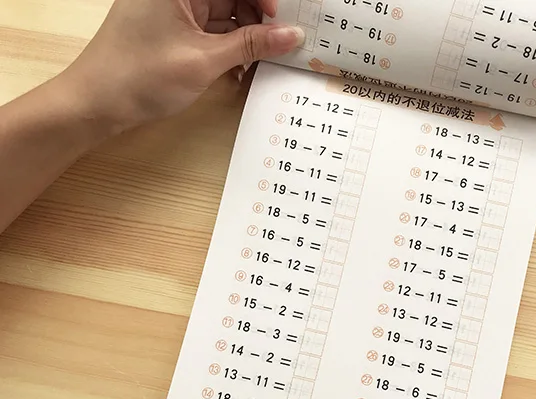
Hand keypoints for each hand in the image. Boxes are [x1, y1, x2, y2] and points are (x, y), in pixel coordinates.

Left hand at [61, 0, 302, 133]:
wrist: (95, 104)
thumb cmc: (139, 76)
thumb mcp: (204, 60)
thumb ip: (252, 45)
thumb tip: (293, 35)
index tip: (281, 21)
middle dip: (257, 19)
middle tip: (277, 46)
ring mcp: (174, 10)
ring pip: (225, 13)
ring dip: (245, 37)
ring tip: (256, 64)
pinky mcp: (172, 29)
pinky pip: (211, 30)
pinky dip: (228, 47)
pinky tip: (238, 69)